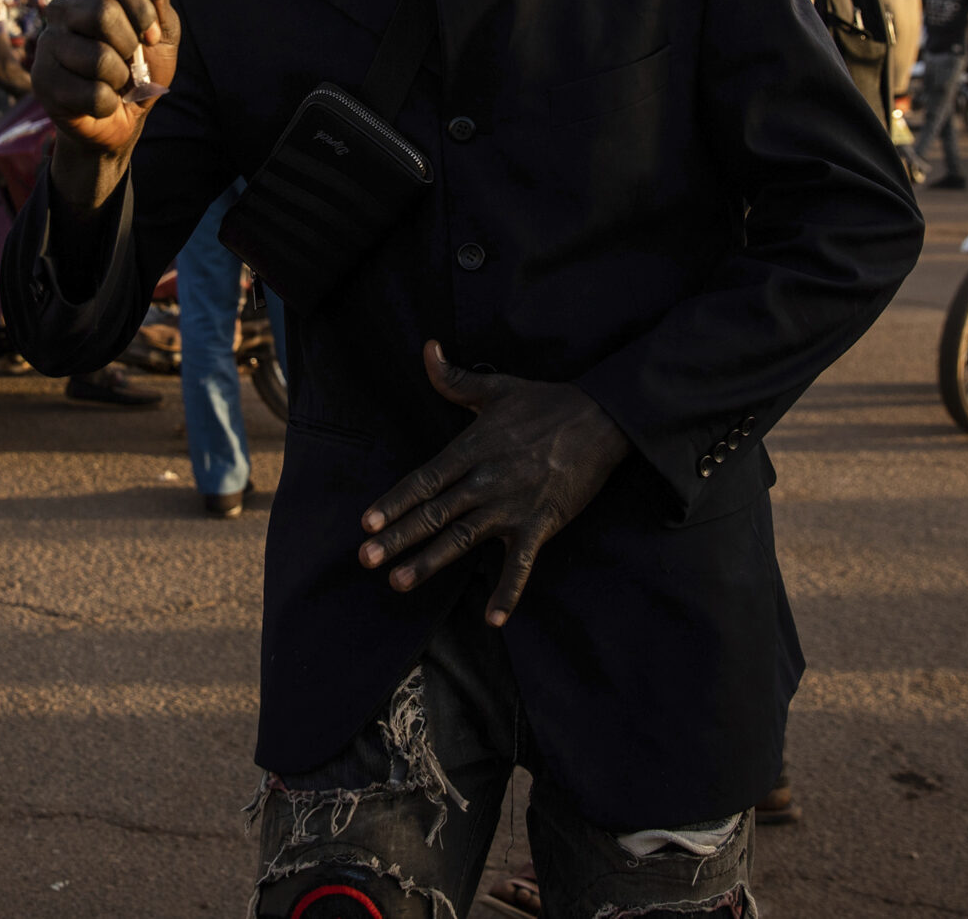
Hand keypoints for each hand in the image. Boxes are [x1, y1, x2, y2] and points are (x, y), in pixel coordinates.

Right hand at [33, 0, 179, 213]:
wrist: (124, 120)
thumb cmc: (142, 69)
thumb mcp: (159, 29)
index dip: (141, 6)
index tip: (151, 34)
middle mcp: (62, 10)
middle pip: (101, 11)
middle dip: (130, 45)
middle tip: (131, 62)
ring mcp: (48, 44)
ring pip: (97, 57)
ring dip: (121, 80)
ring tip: (115, 84)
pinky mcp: (42, 81)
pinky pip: (90, 93)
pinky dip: (109, 104)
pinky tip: (100, 103)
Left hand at [358, 341, 630, 626]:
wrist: (601, 419)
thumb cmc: (546, 403)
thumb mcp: (496, 388)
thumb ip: (453, 377)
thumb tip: (426, 347)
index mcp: (471, 450)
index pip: (423, 480)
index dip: (393, 502)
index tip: (366, 522)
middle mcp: (485, 481)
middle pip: (433, 514)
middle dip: (397, 537)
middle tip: (366, 559)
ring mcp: (512, 506)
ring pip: (463, 539)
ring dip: (430, 562)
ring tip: (399, 582)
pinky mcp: (541, 523)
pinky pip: (521, 564)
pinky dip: (507, 592)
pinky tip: (491, 619)